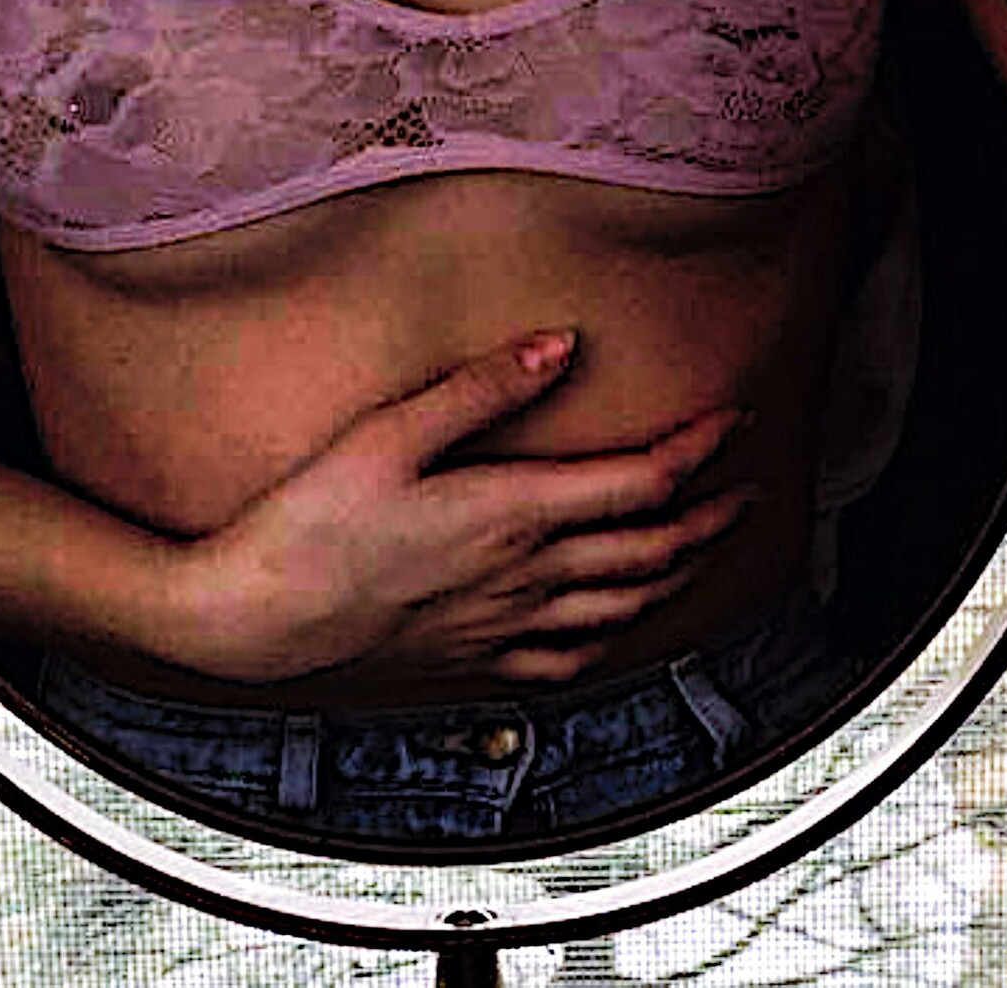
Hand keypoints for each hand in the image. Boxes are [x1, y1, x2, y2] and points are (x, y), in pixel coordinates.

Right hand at [186, 331, 750, 682]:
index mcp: (513, 513)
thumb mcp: (388, 434)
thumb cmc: (311, 522)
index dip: (697, 449)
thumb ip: (480, 388)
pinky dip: (613, 638)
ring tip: (705, 547)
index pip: (642, 481)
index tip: (730, 418)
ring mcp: (505, 626)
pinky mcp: (475, 659)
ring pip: (625, 608)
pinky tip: (615, 626)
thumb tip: (561, 344)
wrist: (256, 620)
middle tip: (749, 490)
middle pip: (652, 551)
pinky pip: (570, 661)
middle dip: (712, 518)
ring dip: (679, 574)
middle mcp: (525, 577)